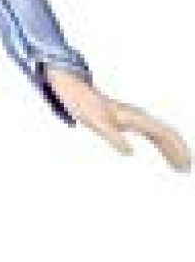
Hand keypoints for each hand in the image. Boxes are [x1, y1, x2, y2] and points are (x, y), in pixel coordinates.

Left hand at [42, 64, 191, 168]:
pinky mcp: (132, 123)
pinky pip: (154, 136)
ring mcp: (137, 119)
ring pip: (162, 136)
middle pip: (167, 134)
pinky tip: (165, 158)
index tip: (184, 161)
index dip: (175, 147)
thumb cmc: (86, 106)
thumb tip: (130, 152)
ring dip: (173, 150)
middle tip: (187, 169)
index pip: (163, 132)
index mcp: (136, 117)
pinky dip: (163, 147)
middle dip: (179, 150)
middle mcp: (140, 117)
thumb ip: (113, 137)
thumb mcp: (98, 124)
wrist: (77, 92)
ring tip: (182, 168)